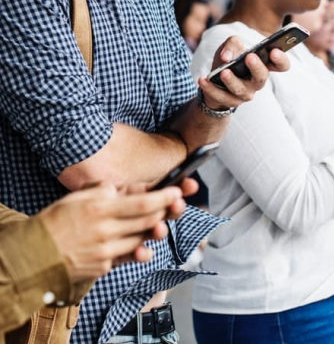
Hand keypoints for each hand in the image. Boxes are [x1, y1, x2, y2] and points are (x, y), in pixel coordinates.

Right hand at [37, 182, 186, 282]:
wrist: (35, 254)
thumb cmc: (58, 220)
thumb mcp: (80, 195)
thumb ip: (105, 190)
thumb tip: (126, 188)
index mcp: (101, 207)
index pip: (143, 202)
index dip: (165, 197)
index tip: (178, 192)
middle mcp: (106, 229)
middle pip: (148, 220)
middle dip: (166, 212)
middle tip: (177, 204)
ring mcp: (106, 250)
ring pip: (141, 239)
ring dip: (153, 230)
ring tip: (160, 223)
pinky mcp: (103, 266)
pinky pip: (127, 256)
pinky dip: (138, 250)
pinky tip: (144, 247)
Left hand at [198, 35, 289, 109]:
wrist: (214, 81)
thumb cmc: (228, 60)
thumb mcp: (230, 46)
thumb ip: (232, 44)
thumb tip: (227, 57)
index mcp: (263, 66)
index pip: (281, 65)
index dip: (281, 59)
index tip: (274, 51)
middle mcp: (257, 81)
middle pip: (262, 77)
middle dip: (256, 67)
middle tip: (250, 56)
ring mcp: (244, 93)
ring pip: (240, 89)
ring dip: (232, 80)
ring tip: (223, 71)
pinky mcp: (229, 101)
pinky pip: (220, 96)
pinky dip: (210, 88)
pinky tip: (203, 79)